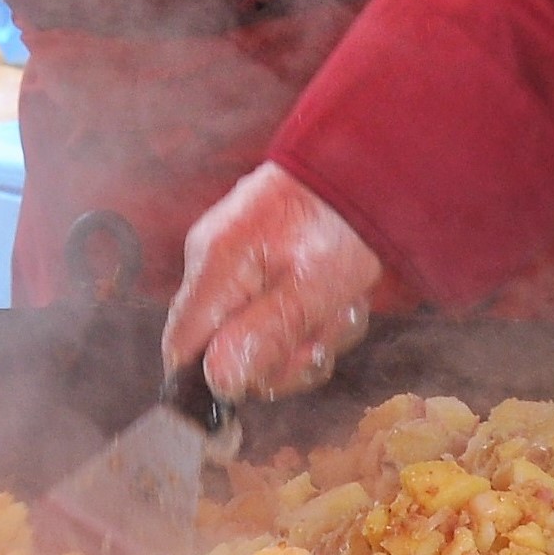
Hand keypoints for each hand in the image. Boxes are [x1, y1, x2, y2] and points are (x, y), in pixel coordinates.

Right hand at [163, 163, 384, 398]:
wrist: (373, 171)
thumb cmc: (344, 221)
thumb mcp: (314, 287)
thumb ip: (266, 334)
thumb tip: (219, 382)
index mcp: (216, 265)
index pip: (181, 347)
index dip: (211, 379)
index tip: (257, 383)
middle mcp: (215, 265)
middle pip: (224, 350)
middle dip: (281, 358)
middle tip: (320, 341)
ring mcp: (239, 265)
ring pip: (262, 338)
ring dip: (310, 337)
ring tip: (341, 307)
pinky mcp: (263, 266)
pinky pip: (280, 315)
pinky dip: (315, 319)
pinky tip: (341, 299)